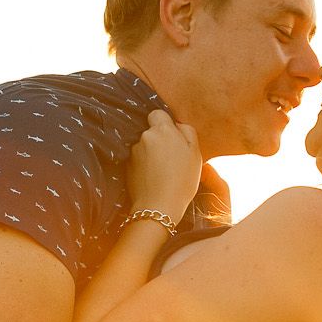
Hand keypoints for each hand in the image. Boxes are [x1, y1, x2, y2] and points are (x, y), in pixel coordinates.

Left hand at [128, 108, 202, 223]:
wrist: (159, 207)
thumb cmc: (182, 181)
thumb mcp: (195, 154)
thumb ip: (187, 131)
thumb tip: (177, 124)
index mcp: (163, 130)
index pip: (157, 114)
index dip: (165, 124)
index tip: (171, 137)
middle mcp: (145, 136)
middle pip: (151, 131)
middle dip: (158, 140)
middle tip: (170, 158)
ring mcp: (133, 151)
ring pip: (144, 145)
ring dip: (150, 153)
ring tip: (161, 171)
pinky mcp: (126, 165)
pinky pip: (137, 159)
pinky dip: (143, 164)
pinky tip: (152, 177)